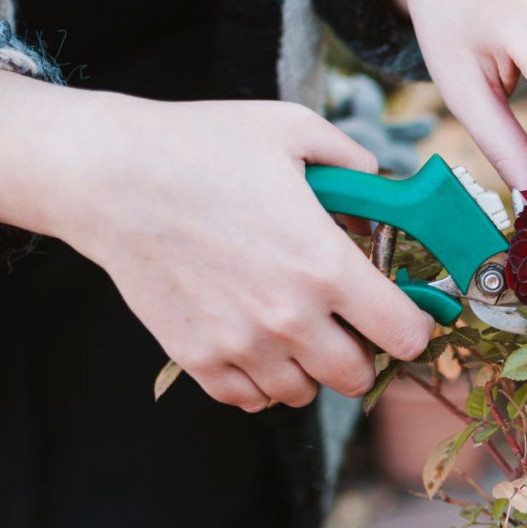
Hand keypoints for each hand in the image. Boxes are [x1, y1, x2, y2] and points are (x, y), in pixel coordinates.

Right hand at [0, 72, 435, 409]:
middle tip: (351, 321)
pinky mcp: (196, 358)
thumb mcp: (294, 130)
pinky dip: (262, 379)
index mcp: (325, 265)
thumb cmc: (202, 146)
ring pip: (303, 392)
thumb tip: (382, 183)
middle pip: (357, 375)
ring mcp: (240, 344)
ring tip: (299, 327)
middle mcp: (288, 317)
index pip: (404, 334)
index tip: (407, 312)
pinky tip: (257, 341)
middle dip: (365, 350)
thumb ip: (354, 161)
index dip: (416, 325)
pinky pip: (249, 397)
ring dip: (311, 367)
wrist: (110, 176)